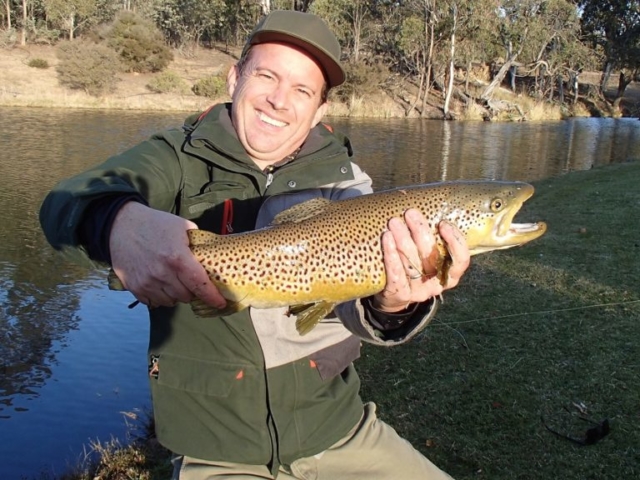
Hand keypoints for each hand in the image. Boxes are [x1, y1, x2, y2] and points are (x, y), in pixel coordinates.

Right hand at [109, 202, 225, 308]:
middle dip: (192, 290)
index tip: (220, 302)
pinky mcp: (135, 287)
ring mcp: (147, 283)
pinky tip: (160, 283)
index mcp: (178, 258)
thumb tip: (214, 257)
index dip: (212, 297)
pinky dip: (160, 296)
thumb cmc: (155, 224)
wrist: (121, 224)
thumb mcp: (183, 227)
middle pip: (186, 296)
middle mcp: (163, 274)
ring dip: (176, 294)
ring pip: (171, 301)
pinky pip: (154, 302)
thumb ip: (199, 243)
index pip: (200, 285)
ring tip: (174, 280)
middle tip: (190, 280)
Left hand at [372, 209, 469, 312]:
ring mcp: (419, 292)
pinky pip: (396, 275)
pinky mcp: (401, 296)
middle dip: (420, 231)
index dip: (455, 242)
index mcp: (450, 274)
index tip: (443, 224)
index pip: (461, 260)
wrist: (392, 295)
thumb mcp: (427, 255)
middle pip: (431, 257)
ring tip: (394, 222)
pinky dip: (391, 255)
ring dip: (402, 240)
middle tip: (410, 213)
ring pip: (412, 264)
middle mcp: (437, 284)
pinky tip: (386, 239)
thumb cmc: (413, 265)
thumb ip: (431, 236)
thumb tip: (423, 202)